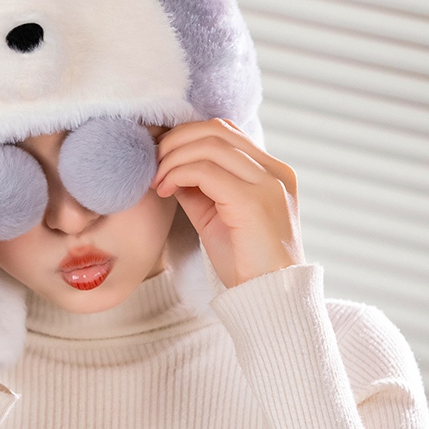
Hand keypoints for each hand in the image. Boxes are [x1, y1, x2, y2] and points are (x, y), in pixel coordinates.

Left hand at [151, 119, 304, 287]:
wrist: (269, 300)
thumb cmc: (243, 262)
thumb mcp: (216, 214)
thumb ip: (198, 186)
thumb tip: (168, 165)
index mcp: (272, 172)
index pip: (225, 131)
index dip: (186, 136)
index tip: (161, 157)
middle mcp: (275, 172)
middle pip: (216, 129)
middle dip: (176, 141)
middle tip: (153, 164)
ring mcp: (268, 184)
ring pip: (209, 145)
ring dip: (173, 158)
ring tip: (157, 181)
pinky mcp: (254, 201)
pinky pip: (206, 171)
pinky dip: (178, 174)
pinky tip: (165, 191)